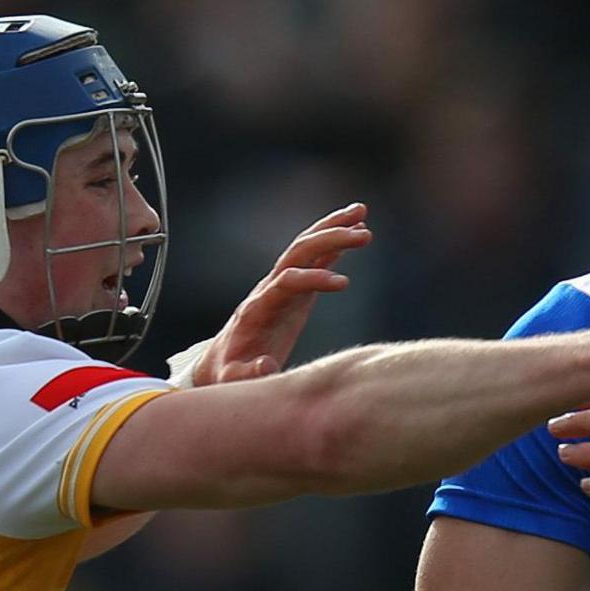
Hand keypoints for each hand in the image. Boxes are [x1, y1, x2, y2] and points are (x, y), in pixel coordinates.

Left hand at [169, 203, 369, 387]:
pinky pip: (316, 259)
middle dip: (328, 240)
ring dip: (333, 228)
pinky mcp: (295, 289)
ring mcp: (282, 285)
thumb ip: (247, 374)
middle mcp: (270, 288)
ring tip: (362, 212)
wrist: (224, 361)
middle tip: (364, 234)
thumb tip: (266, 366)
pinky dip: (335, 243)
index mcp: (258, 307)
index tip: (344, 283)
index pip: (286, 281)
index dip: (313, 279)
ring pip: (306, 248)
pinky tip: (357, 227)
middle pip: (298, 253)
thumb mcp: (234, 378)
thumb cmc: (231, 372)